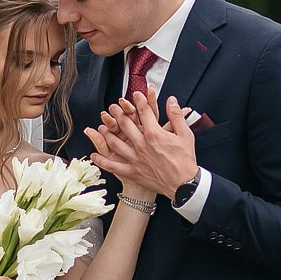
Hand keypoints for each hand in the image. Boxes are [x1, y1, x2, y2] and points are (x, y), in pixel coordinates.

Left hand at [84, 93, 198, 198]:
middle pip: (125, 124)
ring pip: (115, 143)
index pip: (144, 112)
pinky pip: (113, 166)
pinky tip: (95, 155)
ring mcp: (135, 158)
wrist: (183, 185)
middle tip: (113, 107)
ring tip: (102, 127)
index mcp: (154, 134)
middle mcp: (141, 144)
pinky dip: (102, 161)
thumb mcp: (185, 135)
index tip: (136, 94)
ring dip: (107, 133)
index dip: (139, 100)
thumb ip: (177, 116)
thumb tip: (171, 100)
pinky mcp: (132, 171)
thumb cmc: (185, 160)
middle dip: (118, 113)